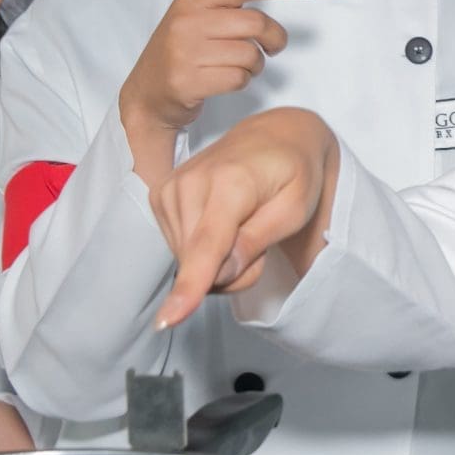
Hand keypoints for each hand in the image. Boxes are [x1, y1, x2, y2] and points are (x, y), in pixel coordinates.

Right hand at [119, 0, 307, 141]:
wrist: (148, 94)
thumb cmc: (184, 47)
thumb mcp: (204, 10)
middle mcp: (187, 20)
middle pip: (256, 23)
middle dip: (274, 39)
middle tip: (273, 47)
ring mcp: (184, 51)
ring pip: (250, 54)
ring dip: (256, 65)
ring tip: (240, 65)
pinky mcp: (187, 80)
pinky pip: (238, 78)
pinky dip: (242, 81)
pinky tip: (225, 79)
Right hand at [150, 106, 340, 328]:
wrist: (275, 136)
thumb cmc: (293, 172)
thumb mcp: (294, 209)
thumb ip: (257, 241)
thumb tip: (219, 274)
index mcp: (230, 182)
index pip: (207, 246)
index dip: (190, 285)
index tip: (167, 319)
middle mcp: (190, 183)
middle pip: (199, 264)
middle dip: (233, 271)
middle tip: (260, 239)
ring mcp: (170, 188)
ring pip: (187, 261)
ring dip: (219, 261)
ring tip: (244, 226)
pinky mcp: (160, 196)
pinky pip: (179, 249)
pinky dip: (203, 250)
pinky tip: (223, 226)